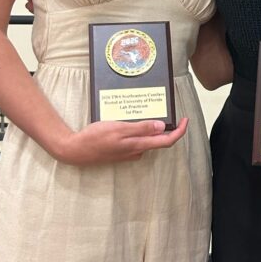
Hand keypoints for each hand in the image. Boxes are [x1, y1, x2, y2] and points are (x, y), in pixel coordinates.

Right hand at [54, 117, 188, 166]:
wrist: (76, 151)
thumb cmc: (96, 138)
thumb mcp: (119, 129)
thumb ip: (141, 128)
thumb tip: (162, 127)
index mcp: (139, 145)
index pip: (167, 141)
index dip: (179, 131)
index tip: (185, 120)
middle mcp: (137, 151)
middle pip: (159, 140)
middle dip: (166, 126)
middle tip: (166, 109)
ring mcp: (129, 152)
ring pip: (146, 139)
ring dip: (151, 126)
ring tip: (147, 110)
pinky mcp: (121, 150)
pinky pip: (136, 139)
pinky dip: (138, 129)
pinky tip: (131, 119)